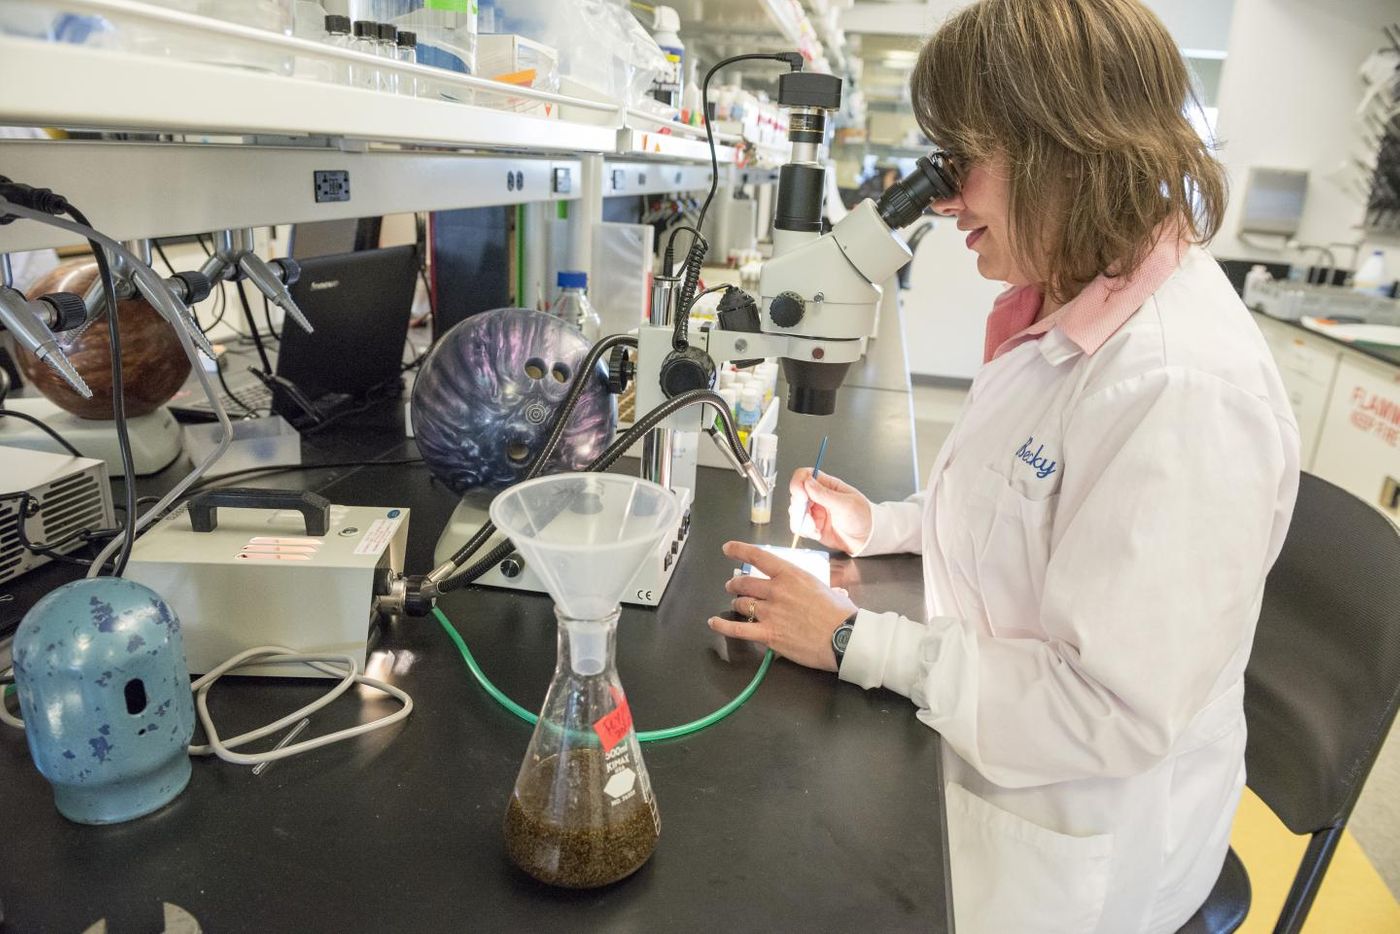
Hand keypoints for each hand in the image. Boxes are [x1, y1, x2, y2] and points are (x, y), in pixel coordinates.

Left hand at [709, 541, 856, 672]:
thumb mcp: (827, 589)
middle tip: (733, 586)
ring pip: (741, 603)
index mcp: (791, 575)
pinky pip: (737, 629)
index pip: (759, 557)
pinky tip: (714, 622)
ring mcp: (770, 612)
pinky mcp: (768, 634)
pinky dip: (723, 625)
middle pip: (745, 583)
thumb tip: (827, 593)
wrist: (845, 638)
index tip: (728, 548)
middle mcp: (776, 590)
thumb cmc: (841, 614)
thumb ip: (816, 589)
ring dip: (736, 603)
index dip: (740, 551)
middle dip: (735, 584)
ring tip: (736, 605)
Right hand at [787, 469, 873, 554]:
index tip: (802, 497)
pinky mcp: (812, 525)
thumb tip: (807, 482)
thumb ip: (825, 494)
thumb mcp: (846, 504)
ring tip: (816, 528)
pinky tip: (817, 533)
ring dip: (802, 522)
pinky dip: (805, 531)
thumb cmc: (863, 517)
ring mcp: (814, 511)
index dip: (798, 484)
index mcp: (826, 485)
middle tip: (810, 517)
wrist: (866, 539)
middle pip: (796, 495)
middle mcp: (817, 496)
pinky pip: (799, 526)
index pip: (804, 475)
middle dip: (800, 508)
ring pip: (795, 512)